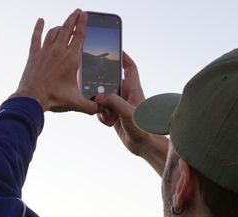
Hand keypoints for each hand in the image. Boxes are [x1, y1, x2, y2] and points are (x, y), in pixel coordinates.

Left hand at [10, 10, 97, 114]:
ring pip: (54, 32)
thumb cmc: (54, 99)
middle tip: (77, 12)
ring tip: (64, 23)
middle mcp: (58, 51)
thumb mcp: (75, 103)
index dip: (83, 23)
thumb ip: (90, 106)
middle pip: (67, 28)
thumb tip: (99, 108)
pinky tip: (40, 21)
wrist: (32, 98)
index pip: (79, 36)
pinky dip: (38, 28)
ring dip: (60, 25)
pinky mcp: (34, 55)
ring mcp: (45, 51)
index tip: (85, 14)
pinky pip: (36, 37)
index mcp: (71, 59)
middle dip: (73, 18)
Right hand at [95, 52, 168, 173]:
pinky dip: (102, 116)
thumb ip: (113, 102)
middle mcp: (126, 95)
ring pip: (103, 98)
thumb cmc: (143, 128)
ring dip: (100, 105)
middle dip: (101, 86)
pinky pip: (102, 111)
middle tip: (93, 89)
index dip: (123, 57)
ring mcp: (120, 105)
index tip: (115, 49)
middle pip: (110, 82)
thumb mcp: (128, 113)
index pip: (129, 68)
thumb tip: (98, 97)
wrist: (144, 145)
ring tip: (106, 114)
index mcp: (133, 89)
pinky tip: (109, 123)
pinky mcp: (115, 116)